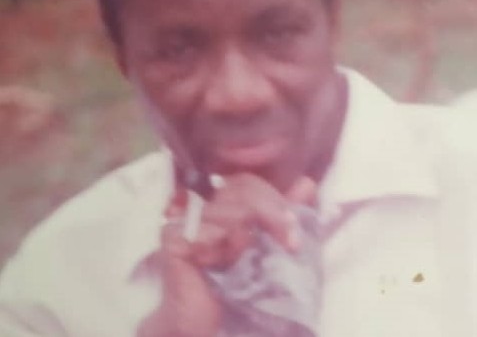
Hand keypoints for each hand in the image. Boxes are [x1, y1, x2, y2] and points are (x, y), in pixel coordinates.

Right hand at [137, 173, 315, 336]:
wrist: (214, 329)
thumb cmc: (244, 288)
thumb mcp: (275, 248)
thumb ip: (286, 216)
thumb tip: (306, 183)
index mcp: (224, 201)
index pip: (248, 181)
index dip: (274, 198)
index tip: (294, 226)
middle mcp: (203, 203)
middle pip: (240, 187)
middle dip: (271, 212)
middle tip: (290, 243)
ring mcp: (185, 218)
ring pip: (227, 208)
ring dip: (246, 236)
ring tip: (247, 259)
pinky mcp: (173, 239)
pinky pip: (204, 229)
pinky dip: (222, 244)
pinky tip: (223, 263)